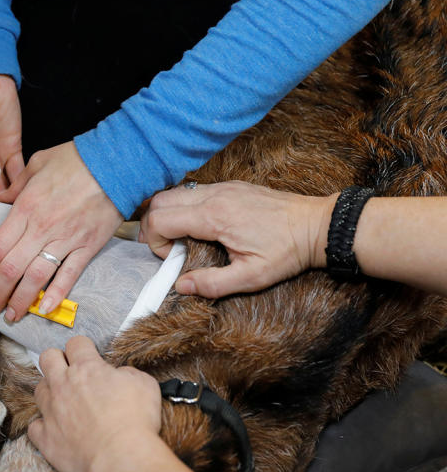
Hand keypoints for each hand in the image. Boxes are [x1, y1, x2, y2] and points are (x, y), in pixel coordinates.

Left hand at [0, 142, 122, 320]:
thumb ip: (16, 186)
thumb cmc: (78, 159)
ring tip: (13, 314)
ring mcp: (66, 239)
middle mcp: (42, 228)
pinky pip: (70, 275)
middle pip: (12, 268)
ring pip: (36, 277)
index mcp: (26, 208)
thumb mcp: (38, 163)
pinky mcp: (88, 246)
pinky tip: (46, 309)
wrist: (118, 162)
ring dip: (22, 300)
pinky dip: (57, 294)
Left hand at [27, 337, 162, 471]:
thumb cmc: (135, 420)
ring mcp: (51, 411)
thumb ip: (127, 373)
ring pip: (38, 390)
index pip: (76, 343)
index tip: (88, 354)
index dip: (82, 347)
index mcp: (87, 369)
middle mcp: (63, 385)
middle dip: (57, 360)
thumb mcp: (144, 384)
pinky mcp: (45, 437)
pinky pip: (34, 426)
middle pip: (47, 358)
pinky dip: (43, 426)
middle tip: (69, 371)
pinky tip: (54, 429)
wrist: (121, 457)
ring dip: (50, 392)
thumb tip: (118, 374)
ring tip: (64, 402)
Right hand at [139, 180, 332, 297]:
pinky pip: (193, 190)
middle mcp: (214, 196)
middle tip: (171, 249)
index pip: (160, 220)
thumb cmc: (288, 251)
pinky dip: (185, 208)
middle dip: (154, 227)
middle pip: (159, 201)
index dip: (155, 242)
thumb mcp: (251, 277)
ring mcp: (222, 187)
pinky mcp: (231, 186)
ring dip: (169, 216)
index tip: (173, 258)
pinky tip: (202, 228)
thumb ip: (212, 283)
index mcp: (214, 217)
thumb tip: (182, 286)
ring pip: (174, 192)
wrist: (318, 225)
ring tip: (185, 239)